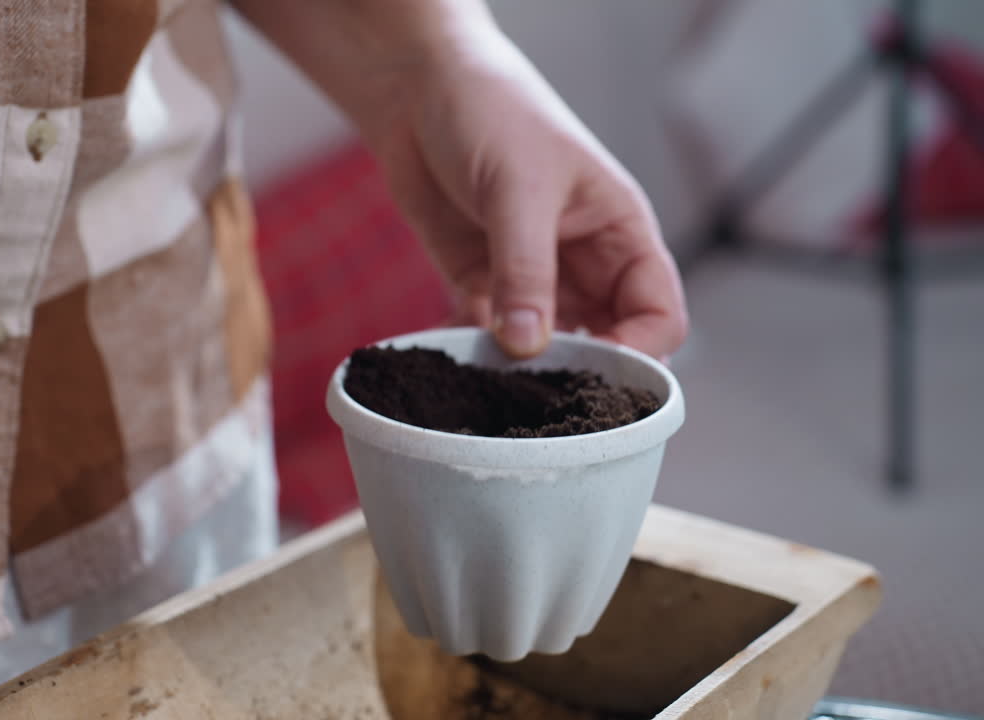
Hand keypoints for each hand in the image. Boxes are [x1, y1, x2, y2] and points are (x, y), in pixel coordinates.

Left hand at [370, 30, 687, 358]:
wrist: (418, 89)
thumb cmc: (493, 113)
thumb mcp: (518, 188)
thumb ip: (526, 271)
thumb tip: (528, 346)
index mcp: (620, 232)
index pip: (658, 313)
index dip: (640, 352)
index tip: (598, 380)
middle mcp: (582, 262)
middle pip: (602, 341)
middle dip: (575, 374)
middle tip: (538, 399)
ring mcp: (530, 276)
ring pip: (541, 346)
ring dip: (516, 368)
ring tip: (487, 382)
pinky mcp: (479, 282)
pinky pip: (483, 335)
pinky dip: (467, 351)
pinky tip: (445, 358)